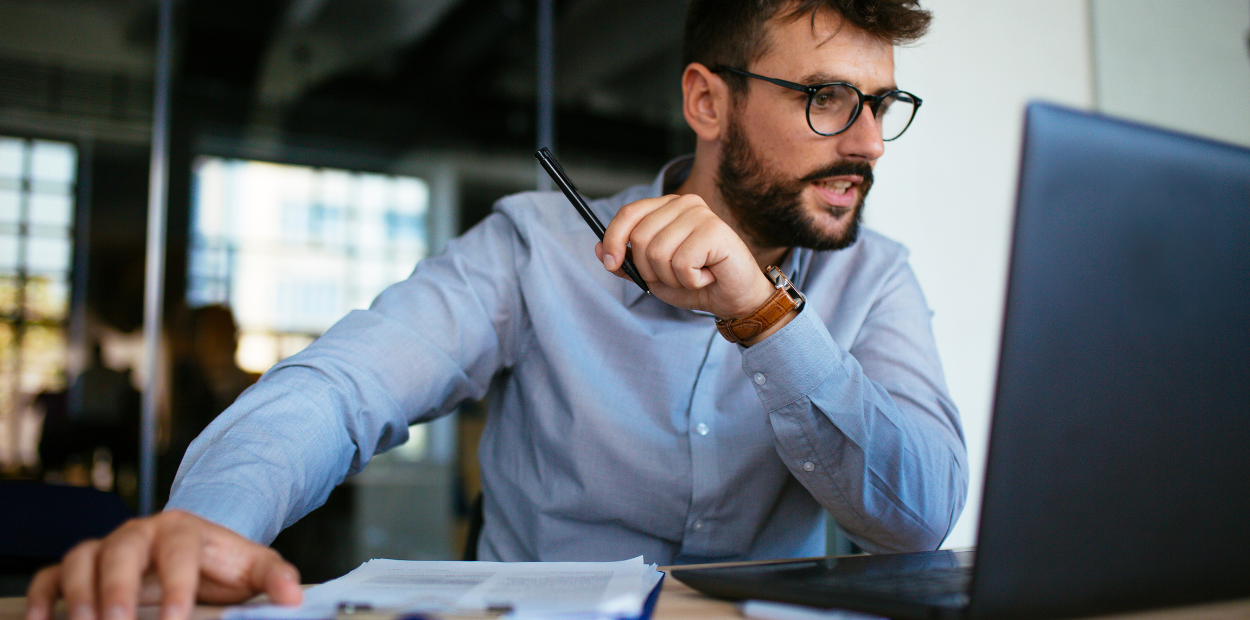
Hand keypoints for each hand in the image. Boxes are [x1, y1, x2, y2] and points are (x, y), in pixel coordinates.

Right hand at [25, 510, 301, 619]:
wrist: (195, 550)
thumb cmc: (220, 563)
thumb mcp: (251, 565)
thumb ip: (273, 577)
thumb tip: (294, 596)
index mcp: (184, 530)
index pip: (178, 550)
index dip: (176, 583)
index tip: (177, 618)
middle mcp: (140, 534)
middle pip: (121, 549)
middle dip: (116, 587)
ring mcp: (107, 549)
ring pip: (82, 559)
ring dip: (79, 593)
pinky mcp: (82, 568)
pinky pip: (53, 576)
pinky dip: (44, 595)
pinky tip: (44, 619)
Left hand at [596, 194, 773, 318]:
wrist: (735, 299)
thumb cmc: (697, 282)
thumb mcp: (653, 275)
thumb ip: (627, 262)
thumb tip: (600, 249)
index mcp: (667, 207)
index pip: (629, 214)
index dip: (613, 239)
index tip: (611, 264)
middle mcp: (684, 204)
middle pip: (640, 238)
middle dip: (650, 270)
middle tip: (675, 275)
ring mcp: (701, 214)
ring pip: (658, 253)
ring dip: (671, 278)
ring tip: (693, 275)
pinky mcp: (715, 230)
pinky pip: (681, 263)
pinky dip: (691, 280)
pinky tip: (707, 275)